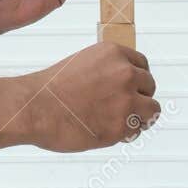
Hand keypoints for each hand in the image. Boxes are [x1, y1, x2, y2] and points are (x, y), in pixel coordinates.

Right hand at [22, 43, 159, 151]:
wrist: (35, 109)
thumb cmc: (51, 89)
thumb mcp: (82, 64)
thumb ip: (106, 70)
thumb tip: (122, 86)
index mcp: (113, 53)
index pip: (142, 64)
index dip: (136, 79)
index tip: (131, 89)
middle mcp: (125, 73)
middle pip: (149, 86)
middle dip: (138, 97)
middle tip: (120, 108)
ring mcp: (126, 99)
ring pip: (152, 110)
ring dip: (138, 117)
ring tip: (118, 122)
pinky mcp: (123, 125)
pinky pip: (137, 130)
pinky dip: (126, 134)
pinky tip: (108, 132)